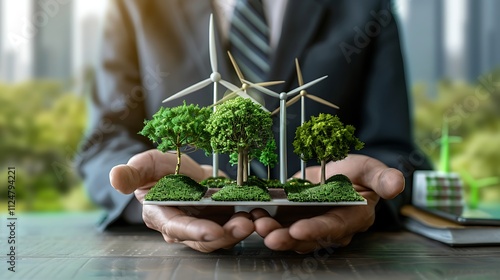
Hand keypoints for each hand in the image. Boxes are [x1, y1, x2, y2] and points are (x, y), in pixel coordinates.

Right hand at [109, 149, 253, 252]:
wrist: (184, 171)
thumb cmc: (162, 169)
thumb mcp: (148, 164)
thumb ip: (133, 172)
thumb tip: (115, 178)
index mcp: (161, 214)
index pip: (176, 227)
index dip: (194, 231)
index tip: (213, 231)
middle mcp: (182, 227)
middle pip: (202, 239)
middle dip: (223, 235)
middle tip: (244, 225)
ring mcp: (202, 227)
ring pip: (219, 238)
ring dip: (237, 232)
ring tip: (253, 220)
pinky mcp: (218, 223)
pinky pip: (232, 228)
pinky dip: (245, 223)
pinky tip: (257, 215)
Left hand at [250, 154, 404, 252]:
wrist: (338, 173)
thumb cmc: (356, 173)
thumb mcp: (368, 168)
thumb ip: (381, 176)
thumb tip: (396, 184)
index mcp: (352, 217)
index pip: (334, 227)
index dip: (317, 230)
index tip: (299, 230)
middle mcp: (330, 228)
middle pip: (308, 237)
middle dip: (287, 238)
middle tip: (269, 235)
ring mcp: (310, 225)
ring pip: (291, 235)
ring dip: (272, 232)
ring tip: (257, 224)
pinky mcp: (294, 219)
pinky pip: (279, 225)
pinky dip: (265, 221)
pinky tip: (253, 214)